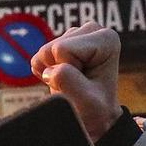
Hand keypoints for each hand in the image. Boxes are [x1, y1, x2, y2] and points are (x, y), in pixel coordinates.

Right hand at [31, 23, 121, 142]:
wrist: (94, 116)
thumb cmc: (96, 109)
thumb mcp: (86, 101)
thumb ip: (68, 81)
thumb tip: (49, 70)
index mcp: (106, 38)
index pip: (62, 49)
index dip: (68, 70)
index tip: (85, 82)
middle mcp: (93, 30)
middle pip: (52, 48)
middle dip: (59, 70)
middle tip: (78, 83)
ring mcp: (76, 35)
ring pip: (44, 53)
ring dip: (53, 72)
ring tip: (73, 82)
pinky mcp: (62, 42)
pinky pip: (39, 57)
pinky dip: (47, 72)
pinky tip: (63, 78)